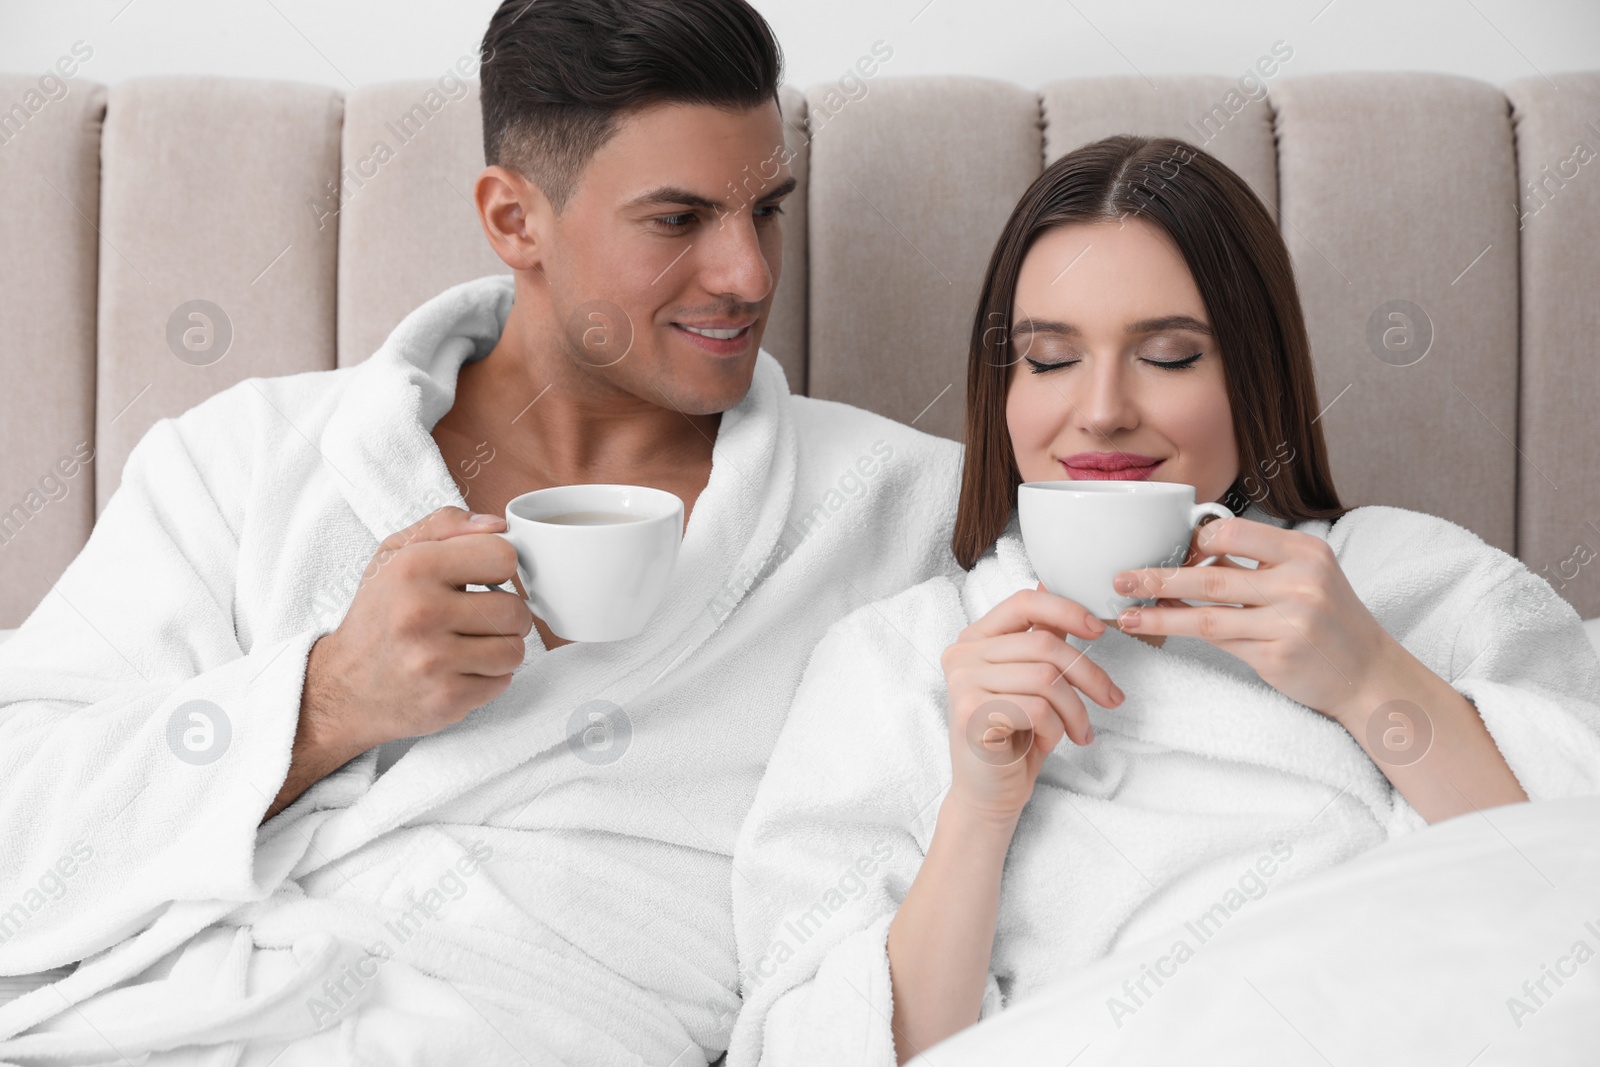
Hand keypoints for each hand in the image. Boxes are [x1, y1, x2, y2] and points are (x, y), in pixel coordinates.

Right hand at [304, 506, 533, 755]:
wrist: (343, 686)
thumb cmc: (378, 614)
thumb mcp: (395, 554)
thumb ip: (445, 526)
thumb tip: (498, 525)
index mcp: (413, 567)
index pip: (503, 556)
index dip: (500, 568)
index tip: (484, 578)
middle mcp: (422, 613)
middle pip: (516, 609)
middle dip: (506, 614)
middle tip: (479, 617)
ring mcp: (434, 660)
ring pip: (515, 649)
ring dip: (501, 648)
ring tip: (470, 644)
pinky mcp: (446, 698)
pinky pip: (503, 681)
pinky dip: (489, 677)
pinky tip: (460, 669)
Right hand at [939, 586, 1124, 826]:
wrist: (990, 794)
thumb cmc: (1016, 737)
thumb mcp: (1034, 683)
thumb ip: (1040, 640)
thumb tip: (1055, 587)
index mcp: (976, 638)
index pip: (1023, 602)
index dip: (1067, 610)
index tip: (1100, 630)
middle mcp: (962, 654)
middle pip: (1044, 644)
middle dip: (1090, 674)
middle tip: (1113, 699)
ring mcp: (963, 683)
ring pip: (1046, 678)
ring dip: (1076, 710)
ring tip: (1081, 732)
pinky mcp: (972, 714)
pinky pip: (1036, 709)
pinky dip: (1057, 729)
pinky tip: (1051, 742)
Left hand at [1111, 517, 1395, 722]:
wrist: (1370, 673)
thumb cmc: (1329, 620)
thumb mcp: (1305, 576)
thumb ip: (1254, 564)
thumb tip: (1189, 554)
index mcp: (1305, 551)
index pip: (1233, 533)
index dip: (1194, 542)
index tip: (1167, 550)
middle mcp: (1301, 583)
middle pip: (1211, 578)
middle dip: (1158, 579)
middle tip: (1121, 580)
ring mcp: (1290, 622)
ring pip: (1207, 616)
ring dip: (1160, 616)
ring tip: (1126, 615)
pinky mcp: (1278, 656)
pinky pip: (1220, 643)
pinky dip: (1186, 636)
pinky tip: (1160, 632)